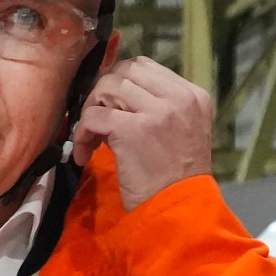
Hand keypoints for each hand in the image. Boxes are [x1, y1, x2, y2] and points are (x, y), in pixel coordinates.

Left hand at [71, 56, 214, 211]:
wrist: (178, 209)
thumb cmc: (174, 178)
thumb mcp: (178, 131)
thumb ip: (156, 107)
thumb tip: (113, 94)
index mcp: (192, 94)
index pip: (144, 66)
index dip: (118, 81)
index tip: (108, 106)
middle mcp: (179, 97)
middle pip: (124, 71)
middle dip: (101, 93)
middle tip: (96, 121)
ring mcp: (158, 111)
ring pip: (107, 87)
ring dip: (90, 112)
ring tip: (92, 140)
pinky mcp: (134, 129)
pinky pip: (94, 116)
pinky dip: (83, 133)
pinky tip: (85, 155)